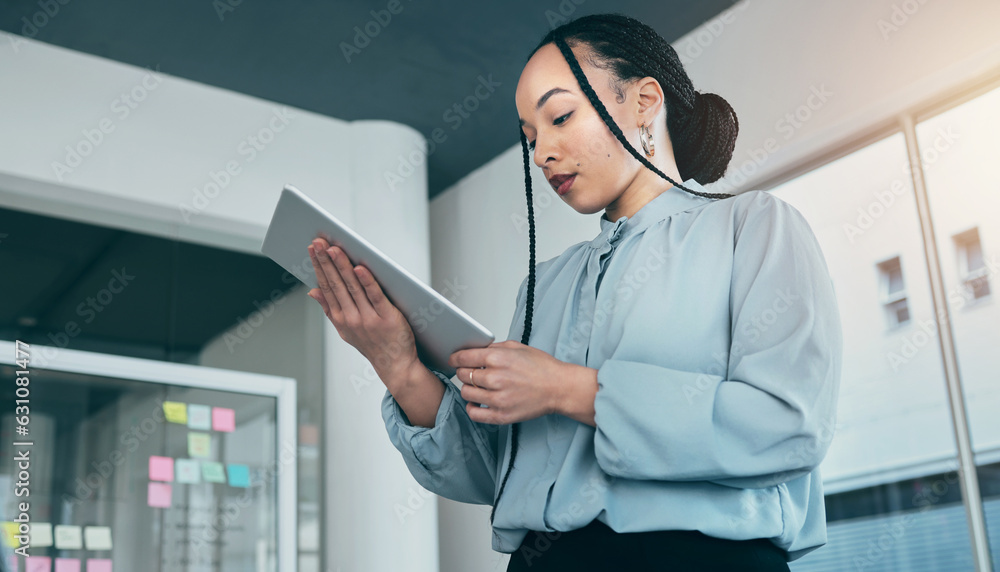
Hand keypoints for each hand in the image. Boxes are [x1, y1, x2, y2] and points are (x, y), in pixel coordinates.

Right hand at [307, 238, 419, 382]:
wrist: (395, 365)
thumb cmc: (372, 344)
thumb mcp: (345, 330)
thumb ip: (329, 309)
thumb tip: (312, 291)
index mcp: (340, 318)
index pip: (326, 286)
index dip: (319, 266)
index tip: (313, 248)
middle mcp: (351, 318)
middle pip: (337, 283)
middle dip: (326, 261)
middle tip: (319, 242)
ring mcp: (368, 319)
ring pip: (353, 287)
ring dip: (343, 266)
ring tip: (335, 248)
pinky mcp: (387, 318)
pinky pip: (375, 296)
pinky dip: (367, 282)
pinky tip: (360, 268)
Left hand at [449, 340, 571, 424]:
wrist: (559, 388)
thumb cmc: (542, 367)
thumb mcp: (517, 347)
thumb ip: (493, 347)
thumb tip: (475, 350)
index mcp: (498, 358)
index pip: (463, 357)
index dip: (455, 358)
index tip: (454, 360)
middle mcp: (495, 378)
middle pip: (463, 375)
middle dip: (464, 372)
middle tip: (470, 372)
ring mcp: (498, 398)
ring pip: (466, 393)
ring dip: (468, 389)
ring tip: (477, 387)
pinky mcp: (502, 415)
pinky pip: (475, 414)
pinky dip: (472, 408)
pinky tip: (478, 403)